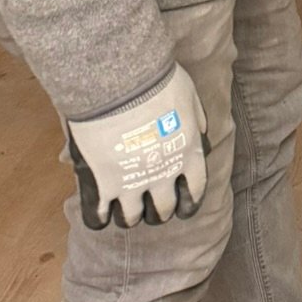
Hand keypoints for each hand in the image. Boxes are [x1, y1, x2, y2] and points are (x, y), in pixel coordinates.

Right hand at [67, 64, 208, 228]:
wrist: (120, 83)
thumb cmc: (157, 82)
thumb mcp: (189, 95)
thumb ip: (197, 117)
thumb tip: (202, 132)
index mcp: (188, 154)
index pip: (194, 191)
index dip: (188, 202)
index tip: (182, 206)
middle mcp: (164, 175)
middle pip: (164, 210)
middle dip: (159, 210)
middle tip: (151, 205)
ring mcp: (133, 183)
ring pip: (132, 218)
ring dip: (130, 215)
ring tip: (124, 208)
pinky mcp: (104, 184)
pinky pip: (99, 217)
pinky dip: (100, 217)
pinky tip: (100, 209)